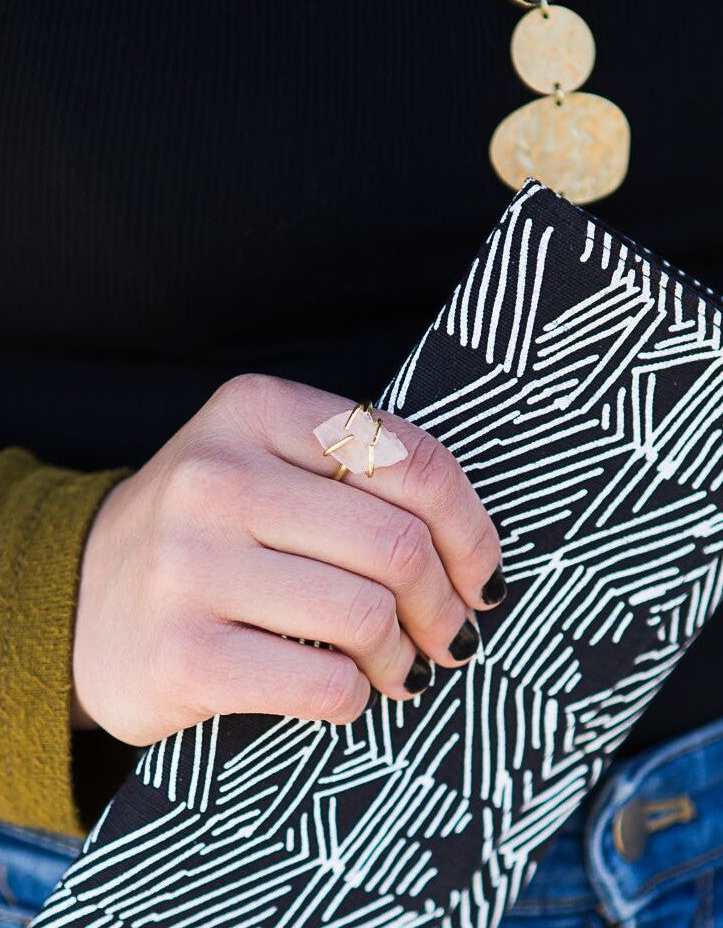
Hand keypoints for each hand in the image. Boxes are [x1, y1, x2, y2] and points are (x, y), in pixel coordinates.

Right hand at [72, 374, 503, 744]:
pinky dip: (356, 696)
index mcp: (255, 410)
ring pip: (366, 616)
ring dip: (402, 656)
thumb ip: (362, 483)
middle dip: (444, 603)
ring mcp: (191, 565)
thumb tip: (474, 559)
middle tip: (449, 633)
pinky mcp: (182, 654)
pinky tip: (347, 689)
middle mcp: (217, 477)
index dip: (471, 529)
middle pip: (397, 544)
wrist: (85, 598)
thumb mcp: (270, 468)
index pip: (412, 461)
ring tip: (398, 666)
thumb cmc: (208, 534)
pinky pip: (325, 684)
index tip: (479, 574)